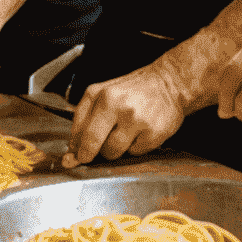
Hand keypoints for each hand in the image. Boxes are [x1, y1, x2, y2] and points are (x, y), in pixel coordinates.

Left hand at [65, 65, 185, 166]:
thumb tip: (73, 149)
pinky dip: (134, 147)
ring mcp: (135, 119)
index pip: (79, 127)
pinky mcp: (152, 133)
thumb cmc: (134, 90)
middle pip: (93, 141)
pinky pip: (134, 152)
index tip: (72, 156)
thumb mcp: (104, 93)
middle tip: (88, 157)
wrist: (169, 84)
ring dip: (113, 150)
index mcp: (100, 94)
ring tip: (122, 135)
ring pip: (112, 151)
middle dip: (88, 154)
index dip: (74, 146)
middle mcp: (116, 105)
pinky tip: (139, 133)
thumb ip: (86, 116)